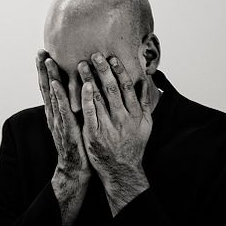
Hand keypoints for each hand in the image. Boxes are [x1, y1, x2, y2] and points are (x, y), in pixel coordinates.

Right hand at [37, 50, 89, 180]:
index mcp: (56, 112)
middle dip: (43, 69)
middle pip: (47, 88)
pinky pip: (64, 109)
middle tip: (41, 51)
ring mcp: (59, 122)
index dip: (45, 70)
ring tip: (48, 61)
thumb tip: (79, 87)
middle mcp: (54, 115)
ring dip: (50, 77)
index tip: (43, 52)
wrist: (77, 169)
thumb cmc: (79, 144)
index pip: (49, 87)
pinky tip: (59, 83)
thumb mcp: (75, 121)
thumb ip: (73, 105)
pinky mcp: (67, 129)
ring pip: (53, 95)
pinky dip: (60, 95)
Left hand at [78, 53, 152, 214]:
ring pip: (98, 98)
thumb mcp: (147, 124)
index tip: (112, 57)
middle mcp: (122, 118)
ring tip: (81, 64)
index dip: (119, 71)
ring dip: (89, 79)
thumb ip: (146, 102)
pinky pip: (89, 113)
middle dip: (103, 70)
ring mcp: (108, 126)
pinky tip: (79, 87)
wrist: (122, 170)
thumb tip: (145, 80)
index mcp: (135, 114)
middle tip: (95, 54)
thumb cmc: (134, 145)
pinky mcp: (94, 134)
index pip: (127, 87)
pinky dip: (84, 99)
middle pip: (112, 89)